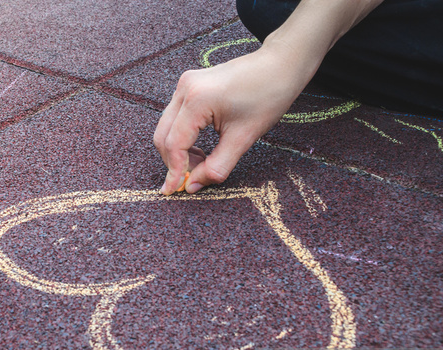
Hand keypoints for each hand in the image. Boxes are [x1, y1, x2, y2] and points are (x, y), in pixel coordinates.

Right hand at [154, 42, 310, 193]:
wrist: (280, 65)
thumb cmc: (268, 96)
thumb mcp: (243, 138)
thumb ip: (216, 167)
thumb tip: (193, 186)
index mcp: (197, 100)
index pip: (174, 144)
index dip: (174, 171)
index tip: (174, 191)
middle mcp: (185, 88)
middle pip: (163, 136)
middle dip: (173, 161)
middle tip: (190, 179)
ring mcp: (185, 84)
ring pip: (166, 127)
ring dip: (177, 150)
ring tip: (200, 161)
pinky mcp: (189, 85)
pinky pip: (175, 117)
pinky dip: (182, 136)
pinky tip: (199, 146)